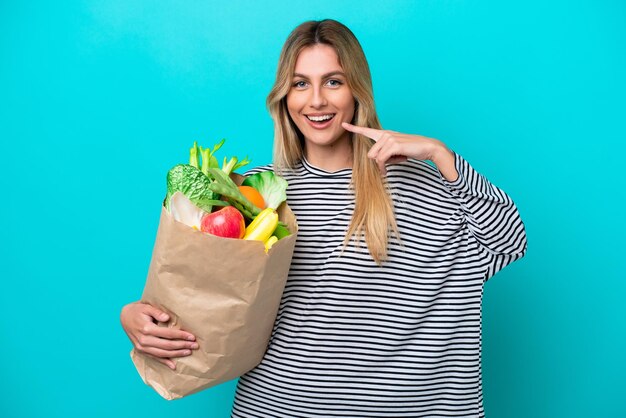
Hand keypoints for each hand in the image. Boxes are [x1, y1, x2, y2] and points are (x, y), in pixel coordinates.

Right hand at [120, 301, 197, 369]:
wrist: (124, 318)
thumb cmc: (138, 311)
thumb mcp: (146, 307)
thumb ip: (157, 312)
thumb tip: (167, 318)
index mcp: (147, 329)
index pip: (168, 334)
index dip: (181, 336)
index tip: (192, 337)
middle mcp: (144, 340)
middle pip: (167, 345)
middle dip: (182, 346)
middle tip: (195, 345)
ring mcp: (142, 347)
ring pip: (162, 354)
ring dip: (176, 354)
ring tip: (188, 352)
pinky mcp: (141, 351)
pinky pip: (154, 358)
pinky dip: (164, 362)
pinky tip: (173, 366)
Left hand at [342, 122, 457, 179]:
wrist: (427, 147)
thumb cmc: (411, 150)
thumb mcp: (395, 152)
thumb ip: (384, 153)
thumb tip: (376, 161)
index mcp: (384, 134)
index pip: (366, 130)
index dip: (354, 128)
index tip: (343, 124)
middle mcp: (385, 134)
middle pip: (370, 154)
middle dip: (380, 161)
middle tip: (396, 159)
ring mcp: (389, 138)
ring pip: (376, 158)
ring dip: (385, 164)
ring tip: (400, 158)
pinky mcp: (393, 145)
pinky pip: (381, 160)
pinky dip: (385, 167)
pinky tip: (395, 165)